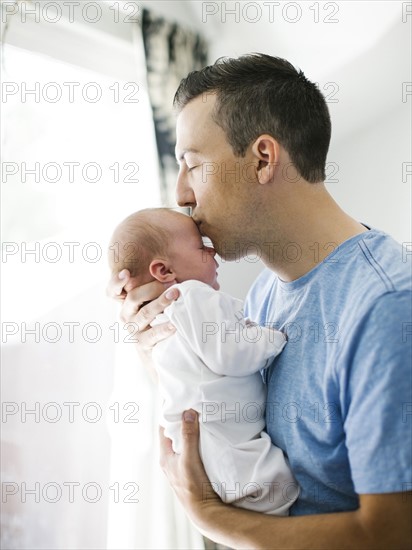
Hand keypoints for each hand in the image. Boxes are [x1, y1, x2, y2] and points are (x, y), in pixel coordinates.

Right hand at [107, 269, 178, 350]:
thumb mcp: (155, 302)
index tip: (126, 272)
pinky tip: (174, 324)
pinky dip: (164, 328)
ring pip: (145, 313)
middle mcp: (126, 315)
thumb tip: (169, 273)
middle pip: (133, 297)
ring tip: (175, 295)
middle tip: (172, 282)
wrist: (160, 351)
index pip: (113, 291)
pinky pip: (153, 334)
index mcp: (127, 303)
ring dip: (161, 302)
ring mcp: (133, 330)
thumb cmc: (160, 319)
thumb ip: (156, 288)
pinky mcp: (142, 344)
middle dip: (153, 287)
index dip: (116, 282)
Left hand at [159, 410, 221, 525]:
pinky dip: (195, 441)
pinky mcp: (190, 471)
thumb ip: (189, 436)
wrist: (204, 511)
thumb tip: (188, 412)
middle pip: (173, 434)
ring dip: (189, 432)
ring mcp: (180, 466)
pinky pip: (190, 451)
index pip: (163, 429)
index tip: (178, 401)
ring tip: (199, 418)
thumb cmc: (193, 486)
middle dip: (181, 421)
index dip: (169, 414)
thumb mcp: (190, 458)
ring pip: (182, 443)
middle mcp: (170, 461)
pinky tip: (204, 438)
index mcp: (165, 457)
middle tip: (192, 406)